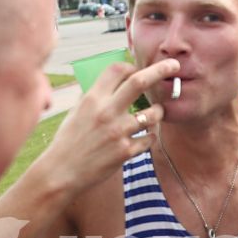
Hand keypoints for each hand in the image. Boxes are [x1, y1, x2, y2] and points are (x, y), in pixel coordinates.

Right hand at [43, 60, 177, 191]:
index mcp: (92, 99)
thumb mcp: (76, 112)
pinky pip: (149, 138)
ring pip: (153, 113)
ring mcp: (118, 132)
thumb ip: (94, 96)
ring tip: (156, 113)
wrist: (62, 172)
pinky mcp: (125, 152)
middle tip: (174, 66)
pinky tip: (145, 137)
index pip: (117, 70)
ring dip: (159, 111)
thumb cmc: (69, 140)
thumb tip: (112, 81)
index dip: (131, 66)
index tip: (138, 70)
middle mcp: (106, 112)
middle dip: (161, 70)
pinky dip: (150, 136)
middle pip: (139, 82)